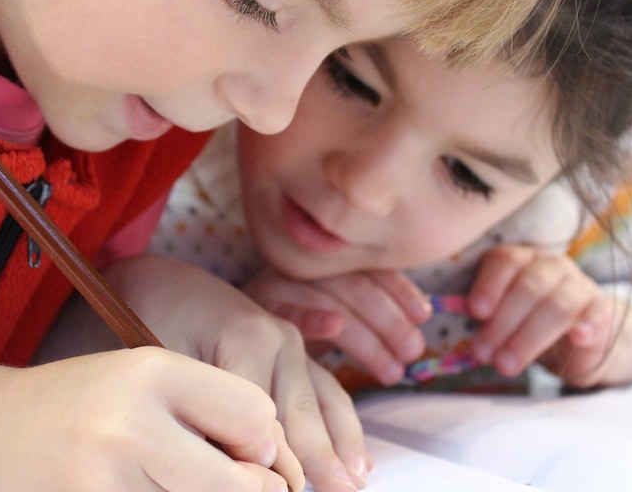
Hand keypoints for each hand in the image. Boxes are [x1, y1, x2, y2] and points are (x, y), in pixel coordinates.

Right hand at [0, 348, 299, 491]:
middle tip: (228, 480)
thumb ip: (210, 407)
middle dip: (250, 489)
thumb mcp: (142, 378)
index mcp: (152, 372)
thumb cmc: (80, 405)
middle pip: (246, 485)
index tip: (236, 448)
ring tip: (172, 477)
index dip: (259, 440)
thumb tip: (277, 468)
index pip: (258, 415)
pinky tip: (143, 487)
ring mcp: (106, 480)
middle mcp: (131, 426)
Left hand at [105, 255, 372, 490]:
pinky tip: (359, 459)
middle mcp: (282, 340)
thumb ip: (199, 407)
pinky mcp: (295, 354)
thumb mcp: (164, 361)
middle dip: (321, 460)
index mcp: (250, 339)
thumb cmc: (152, 319)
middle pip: (303, 414)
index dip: (269, 461)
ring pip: (325, 405)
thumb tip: (225, 459)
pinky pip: (327, 394)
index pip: (264, 416)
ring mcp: (293, 345)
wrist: (161, 282)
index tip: (278, 489)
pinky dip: (343, 428)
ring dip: (343, 448)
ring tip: (357, 484)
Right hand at [243, 266, 432, 385]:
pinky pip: (288, 310)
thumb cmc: (284, 324)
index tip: (424, 316)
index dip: (400, 289)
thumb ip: (364, 312)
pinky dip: (313, 316)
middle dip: (390, 321)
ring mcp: (278, 284)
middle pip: (355, 286)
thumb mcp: (327, 315)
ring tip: (393, 369)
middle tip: (412, 353)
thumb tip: (420, 318)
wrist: (208, 318)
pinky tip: (334, 327)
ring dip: (367, 335)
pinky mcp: (254, 307)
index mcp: (322, 262)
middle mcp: (302, 267)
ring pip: (332, 300)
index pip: (369, 268)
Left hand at [467, 244, 631, 387]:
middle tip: (484, 353)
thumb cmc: (527, 325)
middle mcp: (551, 266)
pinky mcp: (602, 310)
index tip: (475, 312)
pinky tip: (577, 338)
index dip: (489, 285)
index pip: (505, 261)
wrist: (577, 339)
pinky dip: (586, 325)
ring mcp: (579, 285)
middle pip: (528, 286)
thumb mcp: (502, 319)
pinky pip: (596, 314)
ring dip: (529, 337)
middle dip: (503, 323)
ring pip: (557, 304)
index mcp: (521, 260)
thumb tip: (462, 330)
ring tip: (507, 365)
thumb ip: (484, 319)